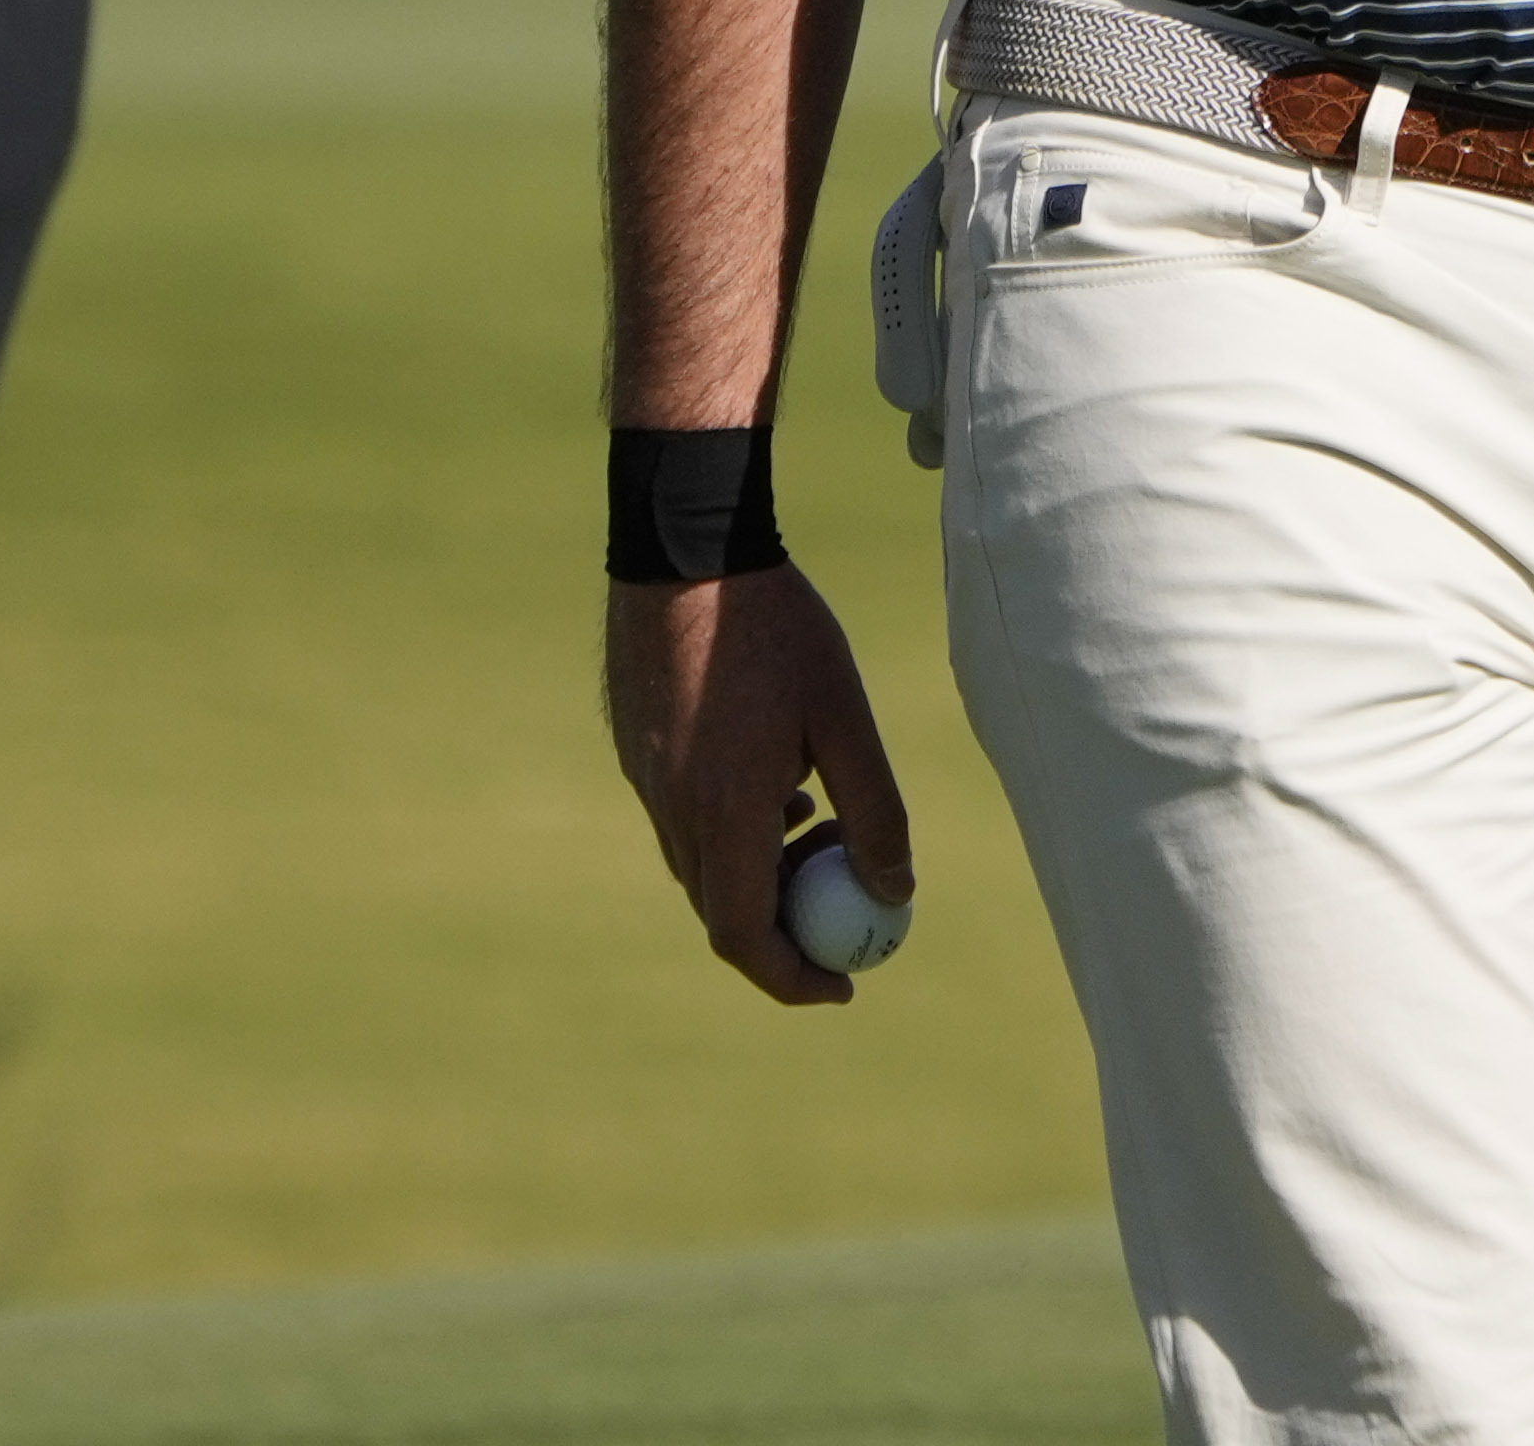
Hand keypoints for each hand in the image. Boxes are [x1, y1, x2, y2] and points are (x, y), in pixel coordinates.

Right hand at [604, 566, 914, 1004]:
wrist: (683, 548)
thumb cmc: (775, 626)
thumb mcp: (845, 716)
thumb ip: (875, 809)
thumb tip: (896, 892)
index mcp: (727, 811)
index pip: (747, 937)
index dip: (794, 977)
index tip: (844, 984)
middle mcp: (676, 810)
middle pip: (724, 913)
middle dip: (787, 924)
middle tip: (842, 897)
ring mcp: (647, 783)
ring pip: (704, 868)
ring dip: (761, 872)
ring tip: (815, 815)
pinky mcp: (637, 755)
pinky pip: (684, 824)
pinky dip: (732, 831)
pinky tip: (774, 774)